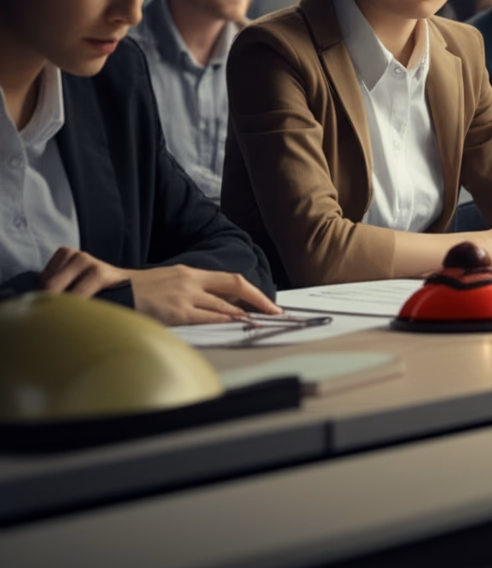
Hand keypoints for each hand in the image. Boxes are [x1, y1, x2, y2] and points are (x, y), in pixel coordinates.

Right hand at [39, 248, 279, 324]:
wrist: (106, 292)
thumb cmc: (131, 294)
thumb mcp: (162, 287)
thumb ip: (185, 297)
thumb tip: (203, 311)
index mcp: (187, 272)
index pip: (228, 280)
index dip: (251, 291)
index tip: (266, 302)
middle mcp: (190, 280)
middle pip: (235, 286)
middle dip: (258, 300)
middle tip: (275, 313)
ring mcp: (184, 295)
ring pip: (224, 306)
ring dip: (245, 317)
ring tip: (262, 325)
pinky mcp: (175, 311)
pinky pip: (208, 318)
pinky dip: (227, 322)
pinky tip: (239, 328)